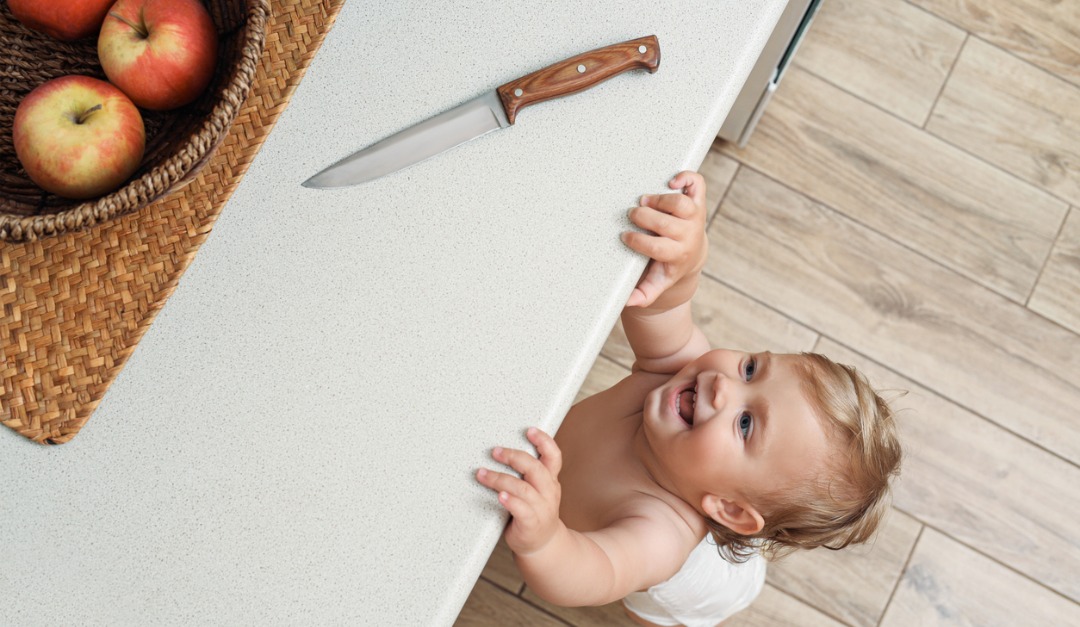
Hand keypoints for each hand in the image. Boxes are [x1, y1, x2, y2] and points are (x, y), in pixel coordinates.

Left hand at [476, 428, 563, 555]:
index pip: (553, 456)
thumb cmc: (534, 512)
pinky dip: (510, 501)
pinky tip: (500, 496)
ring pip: (523, 488)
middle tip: (496, 452)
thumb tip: (503, 450)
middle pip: (535, 468)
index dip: (544, 441)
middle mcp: (549, 492)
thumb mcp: (539, 490)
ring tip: (483, 474)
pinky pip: (521, 510)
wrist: (542, 545)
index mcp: (550, 480)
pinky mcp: (531, 524)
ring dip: (500, 479)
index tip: (529, 430)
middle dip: (514, 457)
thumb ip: (529, 474)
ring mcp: (542, 509)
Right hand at [622, 171, 707, 308]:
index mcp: (679, 256)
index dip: (638, 241)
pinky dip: (686, 178)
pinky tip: (672, 182)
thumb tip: (628, 301)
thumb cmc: (668, 266)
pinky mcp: (698, 201)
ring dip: (659, 199)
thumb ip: (644, 294)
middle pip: (666, 223)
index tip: (626, 237)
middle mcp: (690, 235)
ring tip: (645, 201)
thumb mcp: (658, 283)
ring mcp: (696, 217)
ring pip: (680, 203)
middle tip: (632, 215)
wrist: (693, 255)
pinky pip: (697, 184)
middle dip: (644, 217)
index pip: (657, 248)